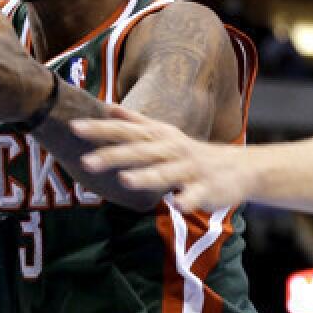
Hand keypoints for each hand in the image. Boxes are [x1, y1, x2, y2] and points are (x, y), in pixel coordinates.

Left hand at [73, 105, 254, 211]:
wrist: (238, 168)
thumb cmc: (191, 153)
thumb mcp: (164, 133)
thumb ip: (136, 122)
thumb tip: (108, 107)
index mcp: (159, 137)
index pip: (125, 131)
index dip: (100, 129)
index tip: (74, 127)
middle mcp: (172, 150)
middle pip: (140, 152)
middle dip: (114, 155)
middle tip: (86, 161)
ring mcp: (190, 170)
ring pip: (165, 174)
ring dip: (146, 176)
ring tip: (125, 181)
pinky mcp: (205, 190)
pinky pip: (194, 196)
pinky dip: (186, 200)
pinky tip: (176, 205)